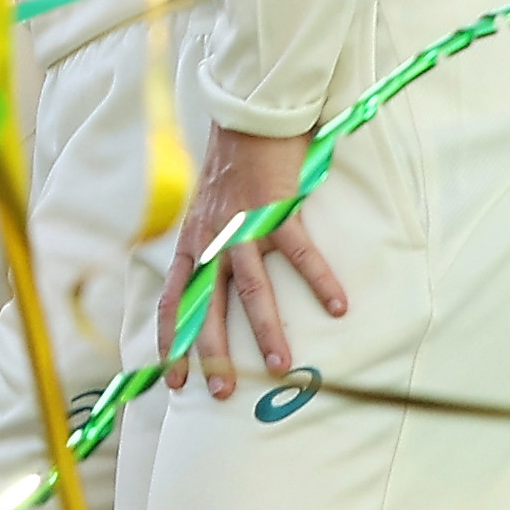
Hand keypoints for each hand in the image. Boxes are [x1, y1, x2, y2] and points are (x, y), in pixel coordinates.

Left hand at [164, 125, 343, 400]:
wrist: (249, 117)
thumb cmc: (232, 167)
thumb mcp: (207, 211)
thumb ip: (208, 246)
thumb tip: (216, 284)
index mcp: (191, 242)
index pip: (172, 300)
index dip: (171, 341)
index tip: (174, 378)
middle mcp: (210, 238)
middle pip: (206, 306)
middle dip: (211, 353)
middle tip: (221, 392)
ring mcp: (242, 225)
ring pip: (251, 288)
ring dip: (265, 329)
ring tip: (280, 364)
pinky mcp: (276, 209)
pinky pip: (299, 252)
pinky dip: (319, 280)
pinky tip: (338, 305)